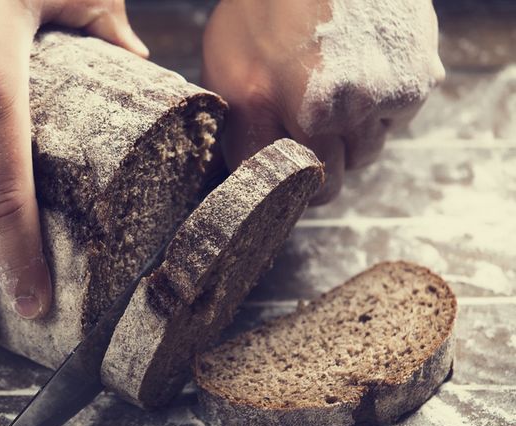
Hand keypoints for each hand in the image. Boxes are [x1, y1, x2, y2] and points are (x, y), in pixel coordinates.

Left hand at [202, 0, 444, 203]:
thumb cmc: (262, 7)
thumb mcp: (225, 72)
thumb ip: (242, 133)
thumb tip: (251, 177)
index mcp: (296, 113)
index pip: (304, 189)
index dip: (294, 183)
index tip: (289, 170)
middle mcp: (346, 111)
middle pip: (337, 176)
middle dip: (320, 159)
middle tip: (304, 125)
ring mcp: (387, 94)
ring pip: (368, 149)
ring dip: (350, 133)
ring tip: (330, 88)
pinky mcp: (419, 77)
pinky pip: (396, 117)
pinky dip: (379, 104)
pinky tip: (359, 69)